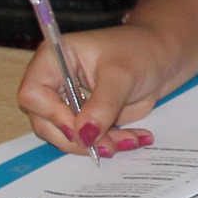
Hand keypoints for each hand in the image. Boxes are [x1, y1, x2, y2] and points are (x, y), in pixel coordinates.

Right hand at [15, 22, 180, 157]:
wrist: (164, 58)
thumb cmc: (141, 51)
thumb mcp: (123, 75)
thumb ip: (102, 105)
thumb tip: (84, 136)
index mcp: (54, 58)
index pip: (33, 93)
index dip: (53, 114)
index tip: (80, 128)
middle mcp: (54, 81)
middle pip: (45, 121)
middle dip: (77, 138)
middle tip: (108, 146)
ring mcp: (68, 102)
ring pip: (67, 135)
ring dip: (97, 145)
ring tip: (130, 140)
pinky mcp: (85, 118)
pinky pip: (88, 139)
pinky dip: (109, 143)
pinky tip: (135, 139)